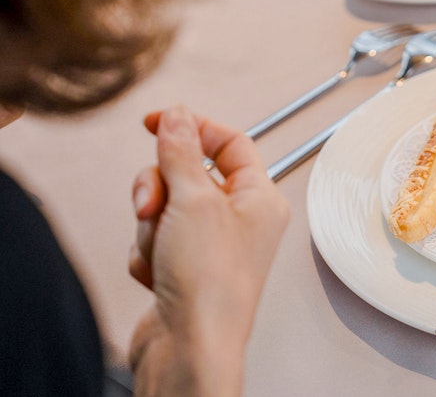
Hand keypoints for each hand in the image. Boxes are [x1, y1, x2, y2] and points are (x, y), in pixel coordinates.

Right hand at [128, 105, 289, 395]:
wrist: (189, 347)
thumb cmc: (209, 282)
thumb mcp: (193, 199)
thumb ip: (181, 150)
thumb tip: (178, 116)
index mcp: (260, 197)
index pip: (230, 142)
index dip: (191, 127)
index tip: (155, 122)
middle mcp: (242, 220)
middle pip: (188, 174)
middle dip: (160, 188)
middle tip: (153, 206)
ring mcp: (212, 246)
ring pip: (165, 208)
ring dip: (152, 227)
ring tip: (160, 251)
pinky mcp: (185, 269)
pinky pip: (153, 240)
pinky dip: (147, 254)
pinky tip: (157, 275)